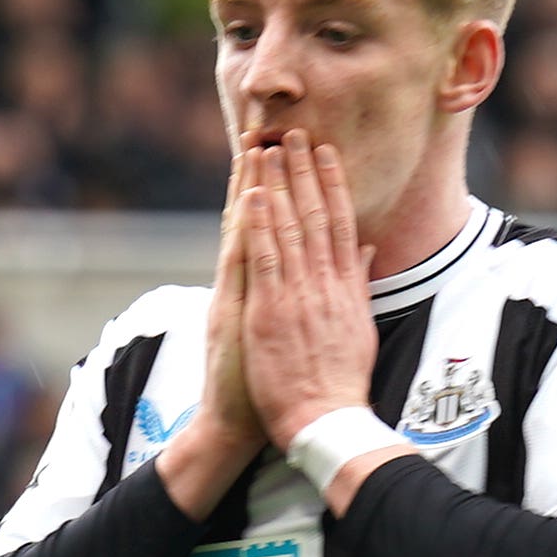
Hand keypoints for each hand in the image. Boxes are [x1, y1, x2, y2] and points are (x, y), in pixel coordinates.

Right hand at [159, 152, 269, 514]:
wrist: (233, 426)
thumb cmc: (266, 387)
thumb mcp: (279, 338)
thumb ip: (296, 302)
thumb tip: (324, 274)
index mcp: (257, 288)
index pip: (266, 228)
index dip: (273, 189)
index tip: (281, 150)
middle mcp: (242, 286)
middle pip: (252, 219)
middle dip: (259, 175)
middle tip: (265, 130)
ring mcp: (236, 297)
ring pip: (244, 233)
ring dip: (250, 190)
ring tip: (256, 149)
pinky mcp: (233, 314)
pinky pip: (241, 268)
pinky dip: (246, 233)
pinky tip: (251, 202)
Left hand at [239, 132, 377, 453]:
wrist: (327, 419)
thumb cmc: (341, 381)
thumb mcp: (361, 327)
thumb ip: (359, 283)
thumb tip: (368, 249)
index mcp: (345, 287)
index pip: (340, 224)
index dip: (332, 184)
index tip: (325, 153)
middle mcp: (324, 284)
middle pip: (315, 216)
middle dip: (304, 173)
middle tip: (295, 134)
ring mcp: (298, 296)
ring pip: (288, 229)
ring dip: (277, 187)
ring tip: (269, 151)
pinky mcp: (272, 311)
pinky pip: (264, 259)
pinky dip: (259, 227)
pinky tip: (252, 197)